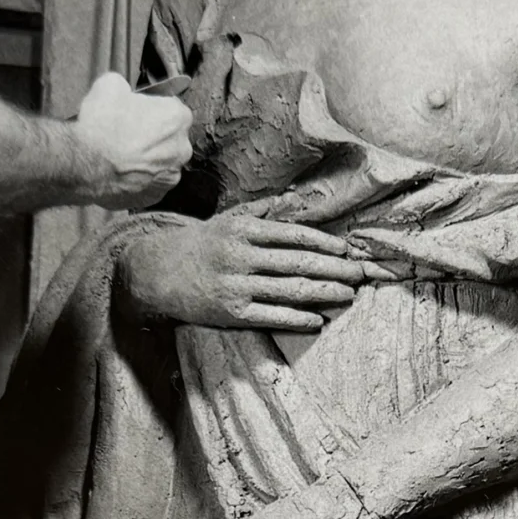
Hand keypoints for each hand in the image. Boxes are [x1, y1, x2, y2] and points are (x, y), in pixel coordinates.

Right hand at [75, 73, 194, 206]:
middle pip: (169, 138)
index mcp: (178, 117)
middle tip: (126, 135)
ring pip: (160, 163)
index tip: (136, 113)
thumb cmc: (100, 124)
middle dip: (152, 136)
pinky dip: (137, 179)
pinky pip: (149, 184)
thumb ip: (126, 87)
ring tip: (120, 156)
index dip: (152, 109)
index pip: (171, 108)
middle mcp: (182, 149)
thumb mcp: (110, 85)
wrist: (84, 165)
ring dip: (146, 159)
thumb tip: (123, 92)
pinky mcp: (154, 197)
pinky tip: (120, 173)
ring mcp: (170, 177)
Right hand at [111, 208, 368, 330]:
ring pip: (289, 290)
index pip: (292, 235)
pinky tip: (318, 319)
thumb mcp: (227, 220)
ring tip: (348, 294)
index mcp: (243, 231)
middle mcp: (241, 256)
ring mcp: (235, 285)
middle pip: (298, 263)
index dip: (323, 243)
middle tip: (360, 274)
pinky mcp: (230, 312)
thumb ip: (261, 210)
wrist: (157, 271)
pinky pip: (270, 315)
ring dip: (323, 293)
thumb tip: (293, 199)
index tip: (347, 250)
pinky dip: (296, 317)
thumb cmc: (200, 244)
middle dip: (334, 269)